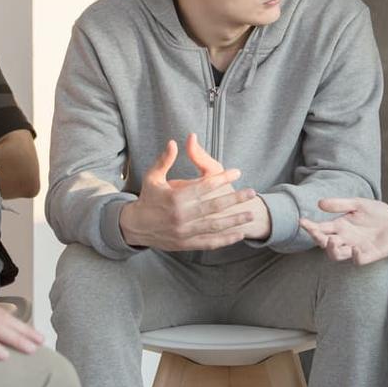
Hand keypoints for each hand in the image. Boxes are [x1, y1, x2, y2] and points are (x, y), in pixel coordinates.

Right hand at [119, 133, 256, 250]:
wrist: (135, 226)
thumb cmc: (148, 197)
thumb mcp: (153, 177)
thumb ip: (164, 160)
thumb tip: (173, 142)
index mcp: (174, 198)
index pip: (203, 186)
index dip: (222, 179)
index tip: (237, 172)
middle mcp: (180, 216)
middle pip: (213, 206)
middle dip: (234, 199)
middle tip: (252, 192)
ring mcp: (184, 232)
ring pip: (214, 226)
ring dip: (234, 220)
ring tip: (251, 214)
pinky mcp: (185, 244)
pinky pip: (209, 242)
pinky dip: (225, 239)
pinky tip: (239, 234)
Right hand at [300, 198, 387, 264]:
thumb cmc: (377, 213)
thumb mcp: (357, 204)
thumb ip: (339, 204)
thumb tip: (319, 203)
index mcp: (340, 226)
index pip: (320, 229)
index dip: (310, 227)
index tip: (301, 221)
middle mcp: (345, 239)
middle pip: (324, 244)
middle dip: (318, 239)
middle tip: (316, 232)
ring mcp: (355, 248)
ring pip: (337, 255)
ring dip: (332, 250)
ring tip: (332, 241)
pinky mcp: (369, 255)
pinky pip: (358, 260)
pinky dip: (355, 256)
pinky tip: (354, 249)